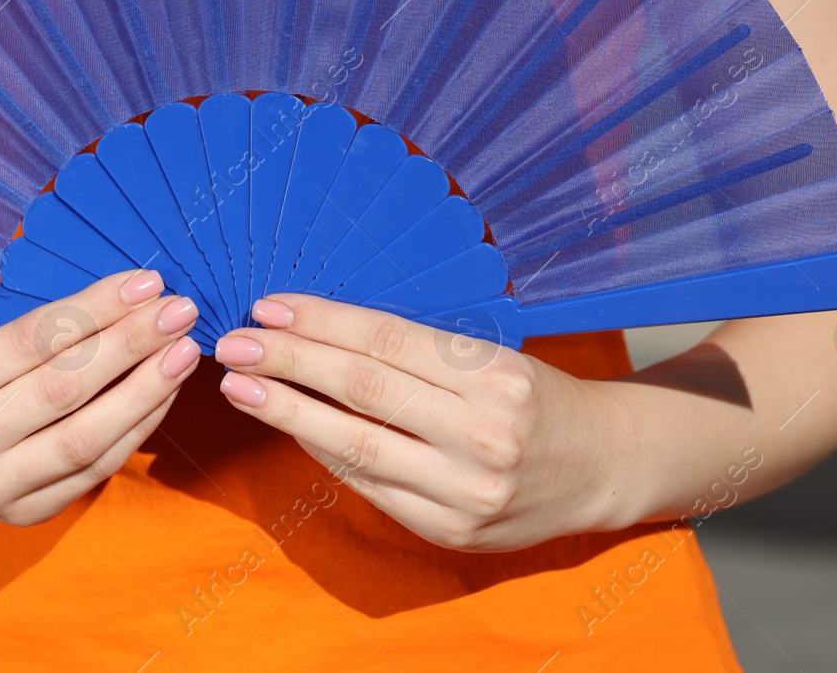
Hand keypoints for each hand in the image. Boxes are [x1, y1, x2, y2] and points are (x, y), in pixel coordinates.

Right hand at [0, 270, 201, 525]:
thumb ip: (35, 329)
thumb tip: (129, 298)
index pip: (33, 341)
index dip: (97, 309)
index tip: (147, 284)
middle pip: (64, 389)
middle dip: (131, 345)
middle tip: (180, 312)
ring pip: (85, 437)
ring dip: (145, 391)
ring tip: (183, 352)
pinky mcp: (23, 513)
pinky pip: (95, 470)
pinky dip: (136, 428)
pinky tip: (163, 393)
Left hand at [213, 295, 632, 551]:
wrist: (603, 467)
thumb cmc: (537, 397)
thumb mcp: (494, 356)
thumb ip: (420, 351)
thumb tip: (321, 331)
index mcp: (496, 376)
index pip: (388, 340)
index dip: (322, 322)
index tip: (269, 306)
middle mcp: (483, 435)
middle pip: (363, 389)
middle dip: (290, 362)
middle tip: (233, 342)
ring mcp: (465, 491)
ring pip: (356, 444)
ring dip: (288, 412)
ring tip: (241, 387)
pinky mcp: (450, 530)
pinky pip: (370, 486)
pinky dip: (325, 453)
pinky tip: (291, 426)